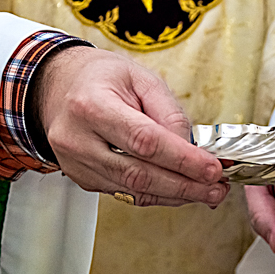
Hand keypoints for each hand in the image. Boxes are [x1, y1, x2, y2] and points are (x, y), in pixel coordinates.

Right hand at [34, 46, 228, 206]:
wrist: (58, 86)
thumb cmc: (99, 78)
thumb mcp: (140, 78)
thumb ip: (169, 112)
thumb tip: (192, 148)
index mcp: (92, 105)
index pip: (144, 141)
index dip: (183, 160)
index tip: (212, 168)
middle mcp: (78, 138)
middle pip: (139, 174)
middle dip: (185, 185)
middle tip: (216, 187)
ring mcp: (77, 163)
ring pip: (133, 190)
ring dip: (176, 195)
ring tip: (207, 192)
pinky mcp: (82, 178)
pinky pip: (125, 194)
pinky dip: (157, 195)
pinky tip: (180, 191)